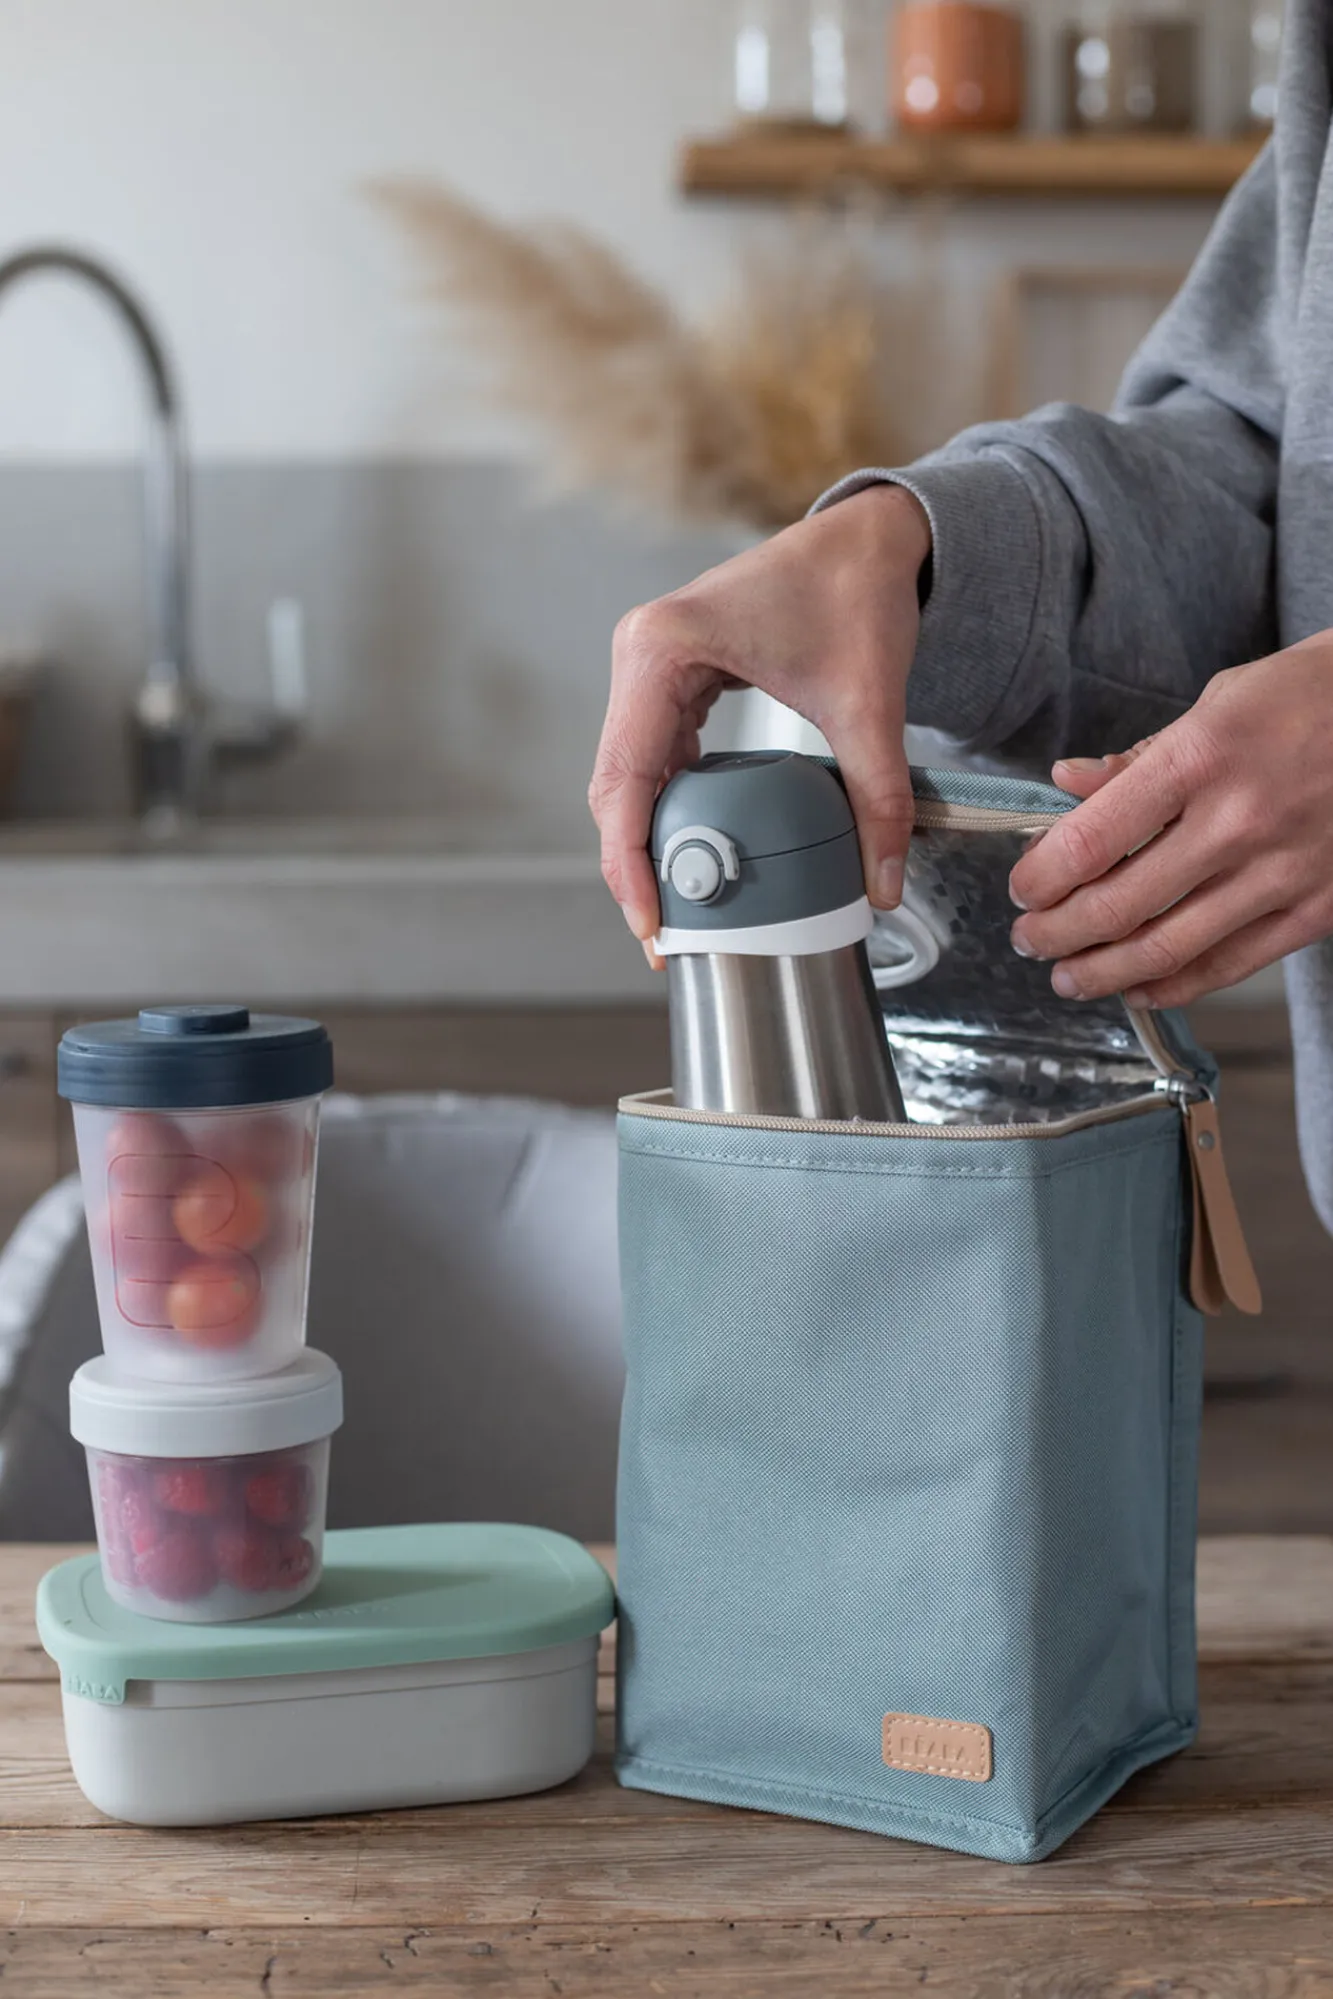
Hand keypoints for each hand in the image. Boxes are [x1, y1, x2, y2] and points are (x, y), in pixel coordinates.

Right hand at [588, 485, 931, 960]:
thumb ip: (878, 799)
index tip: (651, 923)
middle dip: (634, 866)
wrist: (869, 539)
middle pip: (614, 784)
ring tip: (673, 910)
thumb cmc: (856, 591)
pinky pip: (651, 758)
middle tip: (664, 937)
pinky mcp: (670, 677)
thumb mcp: (870, 704)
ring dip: (643, 842)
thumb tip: (880, 885)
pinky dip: (664, 809)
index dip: (630, 862)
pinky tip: (689, 853)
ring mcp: (649, 665)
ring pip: (626, 776)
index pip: (625, 778)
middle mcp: (640, 654)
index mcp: (662, 649)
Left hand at [1009, 632, 1332, 1007]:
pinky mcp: (1316, 909)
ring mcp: (1280, 872)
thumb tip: (1065, 782)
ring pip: (1166, 949)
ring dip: (1101, 973)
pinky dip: (1172, 986)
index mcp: (1200, 758)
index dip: (1041, 877)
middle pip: (1118, 905)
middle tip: (1028, 940)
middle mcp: (1237, 821)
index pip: (1090, 839)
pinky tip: (1136, 987)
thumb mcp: (1218, 702)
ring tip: (1068, 977)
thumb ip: (1138, 759)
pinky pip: (1228, 965)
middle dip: (1056, 934)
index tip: (1021, 890)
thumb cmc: (1305, 699)